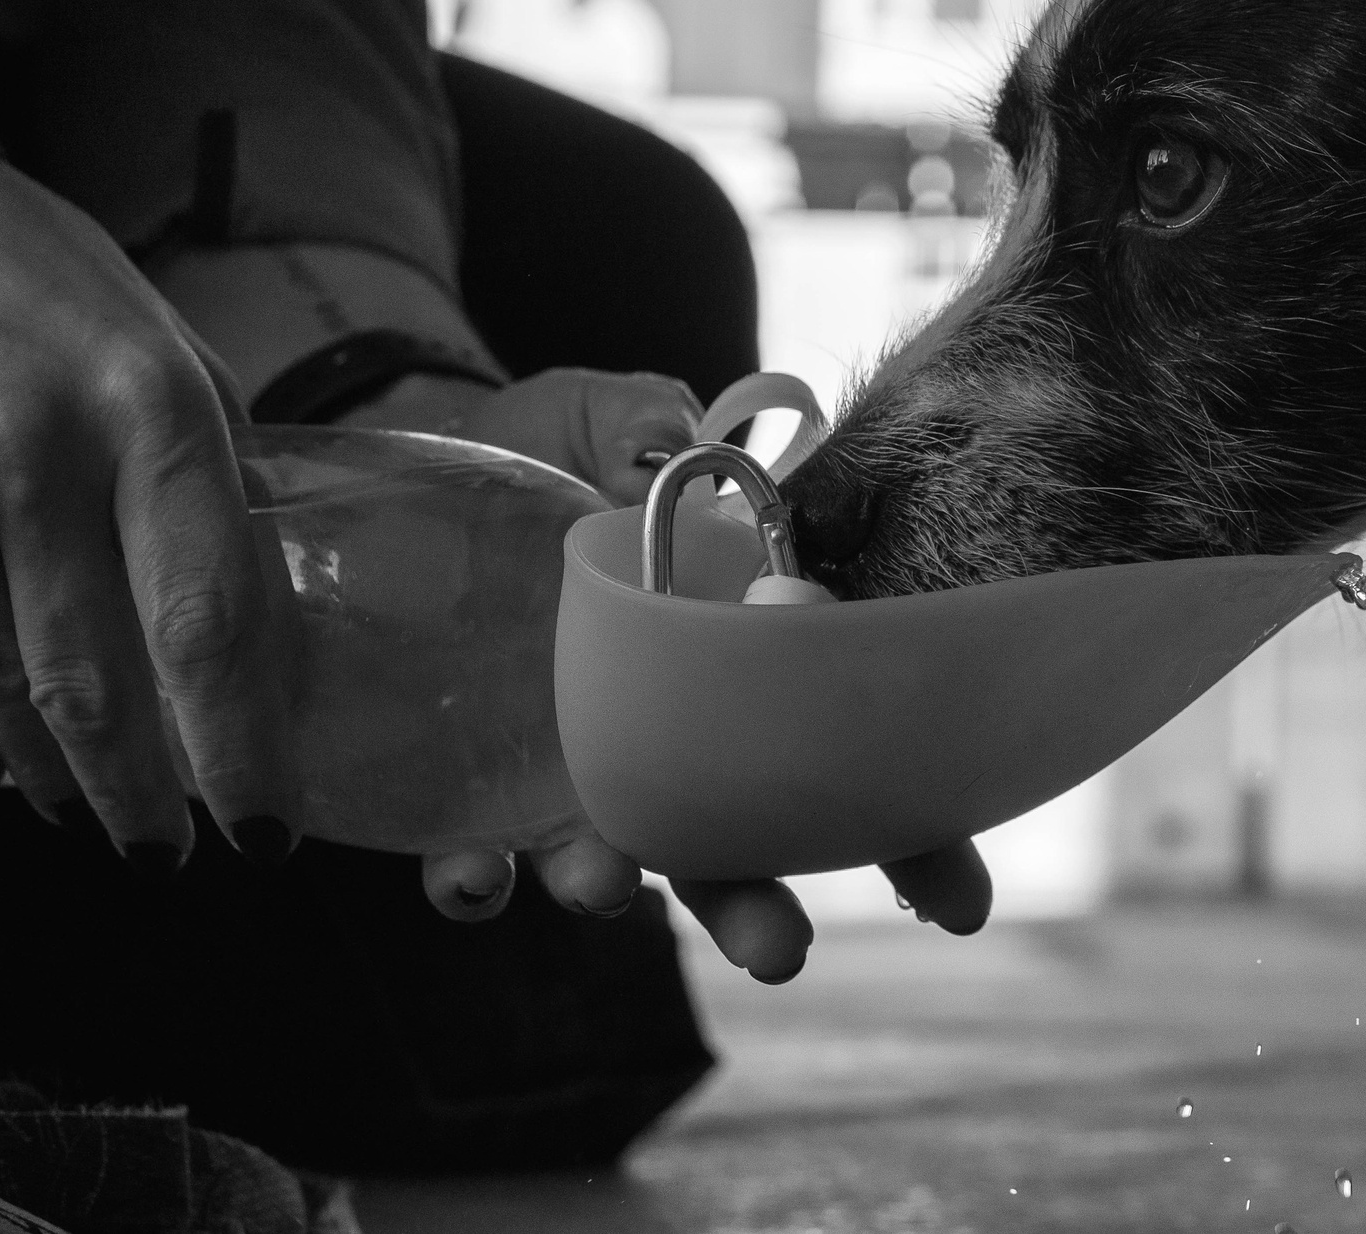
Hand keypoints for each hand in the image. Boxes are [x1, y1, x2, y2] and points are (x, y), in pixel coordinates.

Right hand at [0, 155, 291, 869]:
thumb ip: (207, 477)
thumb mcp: (165, 355)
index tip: (261, 828)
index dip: (235, 741)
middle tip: (159, 851)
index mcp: (152, 408)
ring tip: (72, 806)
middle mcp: (37, 444)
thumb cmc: (56, 287)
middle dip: (129, 789)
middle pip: (86, 672)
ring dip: (34, 766)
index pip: (207, 614)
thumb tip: (259, 614)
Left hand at [345, 365, 996, 974]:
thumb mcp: (595, 414)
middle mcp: (668, 740)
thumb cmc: (535, 444)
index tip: (957, 901)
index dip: (909, 830)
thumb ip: (644, 427)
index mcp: (733, 659)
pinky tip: (477, 880)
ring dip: (619, 893)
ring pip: (617, 868)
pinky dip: (479, 886)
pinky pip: (477, 867)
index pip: (842, 753)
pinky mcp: (467, 801)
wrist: (408, 472)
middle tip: (783, 951)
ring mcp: (570, 779)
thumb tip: (677, 450)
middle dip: (761, 909)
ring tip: (607, 888)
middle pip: (737, 848)